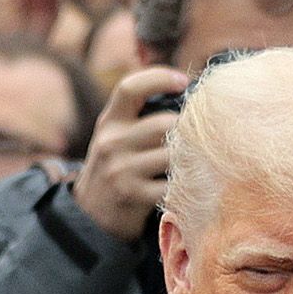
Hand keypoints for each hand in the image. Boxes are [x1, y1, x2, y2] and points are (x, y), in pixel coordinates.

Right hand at [73, 63, 185, 241]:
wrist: (91, 216)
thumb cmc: (114, 167)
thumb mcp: (114, 136)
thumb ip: (139, 115)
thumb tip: (187, 91)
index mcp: (109, 122)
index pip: (130, 88)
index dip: (159, 78)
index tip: (183, 81)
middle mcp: (112, 143)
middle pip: (163, 124)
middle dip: (186, 129)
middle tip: (201, 134)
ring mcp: (121, 171)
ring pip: (172, 153)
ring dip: (189, 157)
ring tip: (195, 159)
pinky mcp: (133, 196)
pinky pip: (172, 183)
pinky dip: (185, 183)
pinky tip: (187, 183)